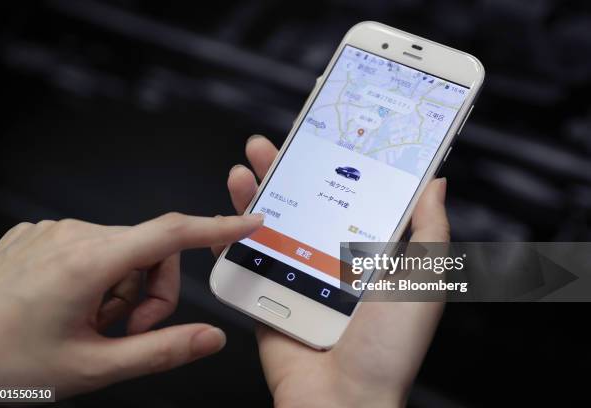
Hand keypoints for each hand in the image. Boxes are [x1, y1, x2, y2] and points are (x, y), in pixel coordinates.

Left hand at [0, 212, 262, 396]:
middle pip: (151, 250)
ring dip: (122, 291)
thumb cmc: (0, 363)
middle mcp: (73, 235)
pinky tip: (68, 308)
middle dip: (153, 294)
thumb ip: (160, 352)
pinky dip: (97, 279)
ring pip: (122, 252)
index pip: (172, 233)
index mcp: (88, 262)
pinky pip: (92, 249)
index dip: (217, 227)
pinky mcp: (40, 236)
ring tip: (91, 325)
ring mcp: (53, 232)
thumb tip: (209, 338)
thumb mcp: (90, 368)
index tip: (248, 221)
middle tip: (127, 333)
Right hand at [213, 135, 447, 406]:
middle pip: (304, 204)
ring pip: (271, 225)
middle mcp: (331, 261)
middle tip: (274, 141)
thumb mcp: (424, 280)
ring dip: (256, 192)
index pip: (349, 197)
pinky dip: (232, 234)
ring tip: (246, 164)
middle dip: (287, 169)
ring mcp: (296, 277)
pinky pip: (246, 260)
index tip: (324, 136)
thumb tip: (435, 182)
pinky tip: (229, 208)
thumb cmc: (390, 347)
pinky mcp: (268, 296)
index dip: (335, 165)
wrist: (344, 403)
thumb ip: (430, 230)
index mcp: (369, 254)